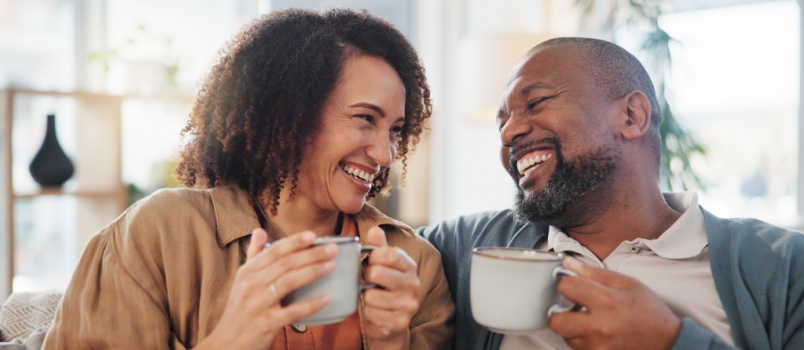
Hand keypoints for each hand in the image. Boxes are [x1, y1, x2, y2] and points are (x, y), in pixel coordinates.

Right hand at [196, 229, 337, 349]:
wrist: (226, 342)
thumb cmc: (239, 309)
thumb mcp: (242, 280)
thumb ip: (254, 255)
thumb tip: (259, 231)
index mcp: (248, 272)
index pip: (273, 251)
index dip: (294, 242)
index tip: (312, 235)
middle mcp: (251, 285)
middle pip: (285, 264)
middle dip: (311, 254)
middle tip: (332, 249)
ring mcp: (258, 304)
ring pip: (288, 282)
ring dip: (312, 272)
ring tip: (332, 266)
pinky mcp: (266, 323)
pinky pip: (292, 312)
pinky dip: (310, 304)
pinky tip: (326, 298)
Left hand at [361, 227, 420, 348]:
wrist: (392, 322)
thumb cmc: (384, 287)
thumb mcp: (382, 265)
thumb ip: (378, 247)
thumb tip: (374, 231)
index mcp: (409, 266)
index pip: (390, 253)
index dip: (373, 257)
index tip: (370, 262)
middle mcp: (413, 285)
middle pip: (377, 273)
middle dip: (365, 277)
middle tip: (367, 281)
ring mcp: (408, 305)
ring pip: (371, 296)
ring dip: (365, 297)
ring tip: (371, 297)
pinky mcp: (399, 323)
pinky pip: (371, 314)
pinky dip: (368, 313)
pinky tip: (374, 312)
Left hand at [550, 258, 681, 349]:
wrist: (668, 342)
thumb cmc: (650, 313)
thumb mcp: (628, 284)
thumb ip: (595, 273)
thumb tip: (570, 264)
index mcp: (607, 302)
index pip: (565, 288)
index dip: (566, 283)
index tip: (573, 285)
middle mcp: (599, 327)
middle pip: (556, 321)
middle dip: (560, 312)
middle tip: (572, 307)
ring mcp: (598, 346)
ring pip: (566, 337)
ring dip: (572, 327)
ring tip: (590, 321)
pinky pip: (578, 348)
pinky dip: (582, 339)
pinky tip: (597, 332)